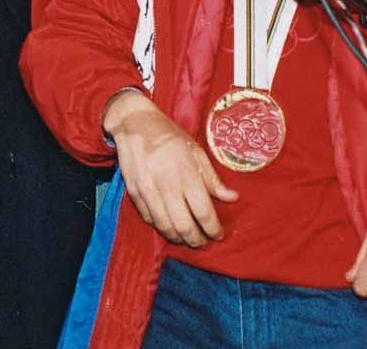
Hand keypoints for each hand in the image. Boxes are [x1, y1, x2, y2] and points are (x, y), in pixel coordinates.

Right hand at [103, 89, 237, 246]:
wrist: (134, 124)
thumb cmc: (168, 136)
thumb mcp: (196, 151)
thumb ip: (213, 179)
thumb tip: (232, 198)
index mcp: (186, 174)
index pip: (203, 212)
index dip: (213, 229)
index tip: (218, 235)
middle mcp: (167, 185)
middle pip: (184, 226)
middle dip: (196, 240)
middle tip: (203, 243)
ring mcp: (148, 191)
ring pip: (165, 227)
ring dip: (178, 238)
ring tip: (187, 239)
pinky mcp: (134, 193)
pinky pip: (149, 219)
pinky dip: (161, 228)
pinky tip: (169, 227)